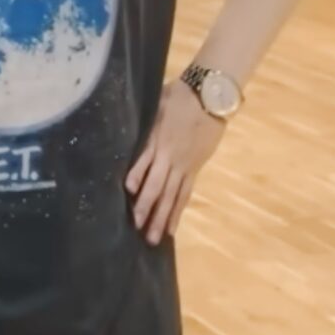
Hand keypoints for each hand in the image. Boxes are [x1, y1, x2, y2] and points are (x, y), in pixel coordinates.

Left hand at [125, 80, 226, 244]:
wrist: (209, 96)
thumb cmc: (178, 96)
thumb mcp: (156, 104)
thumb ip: (143, 121)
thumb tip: (124, 127)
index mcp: (158, 137)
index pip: (145, 160)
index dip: (137, 175)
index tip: (128, 191)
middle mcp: (170, 156)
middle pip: (158, 184)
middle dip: (147, 206)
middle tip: (137, 227)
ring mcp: (184, 165)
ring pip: (172, 195)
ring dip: (162, 217)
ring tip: (153, 238)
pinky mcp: (194, 169)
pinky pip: (185, 194)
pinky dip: (178, 211)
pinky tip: (172, 227)